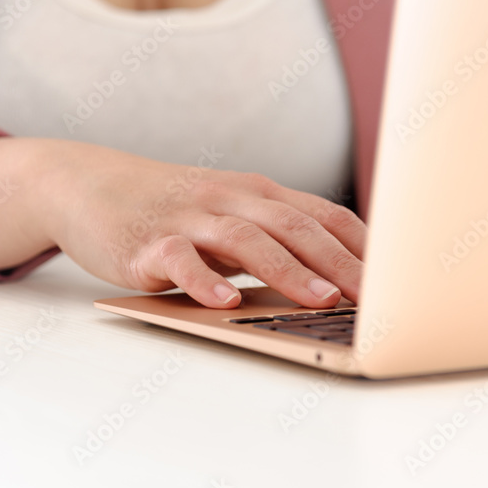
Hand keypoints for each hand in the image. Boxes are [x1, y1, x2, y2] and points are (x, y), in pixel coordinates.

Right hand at [43, 142, 364, 308]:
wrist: (88, 183)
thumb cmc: (174, 208)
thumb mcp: (231, 214)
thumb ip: (275, 239)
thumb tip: (336, 282)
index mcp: (260, 194)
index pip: (325, 215)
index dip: (363, 247)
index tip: (399, 279)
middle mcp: (233, 199)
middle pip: (298, 227)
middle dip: (342, 264)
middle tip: (377, 299)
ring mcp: (190, 217)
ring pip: (248, 240)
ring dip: (289, 271)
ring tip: (321, 301)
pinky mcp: (147, 241)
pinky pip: (179, 259)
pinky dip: (203, 280)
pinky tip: (224, 304)